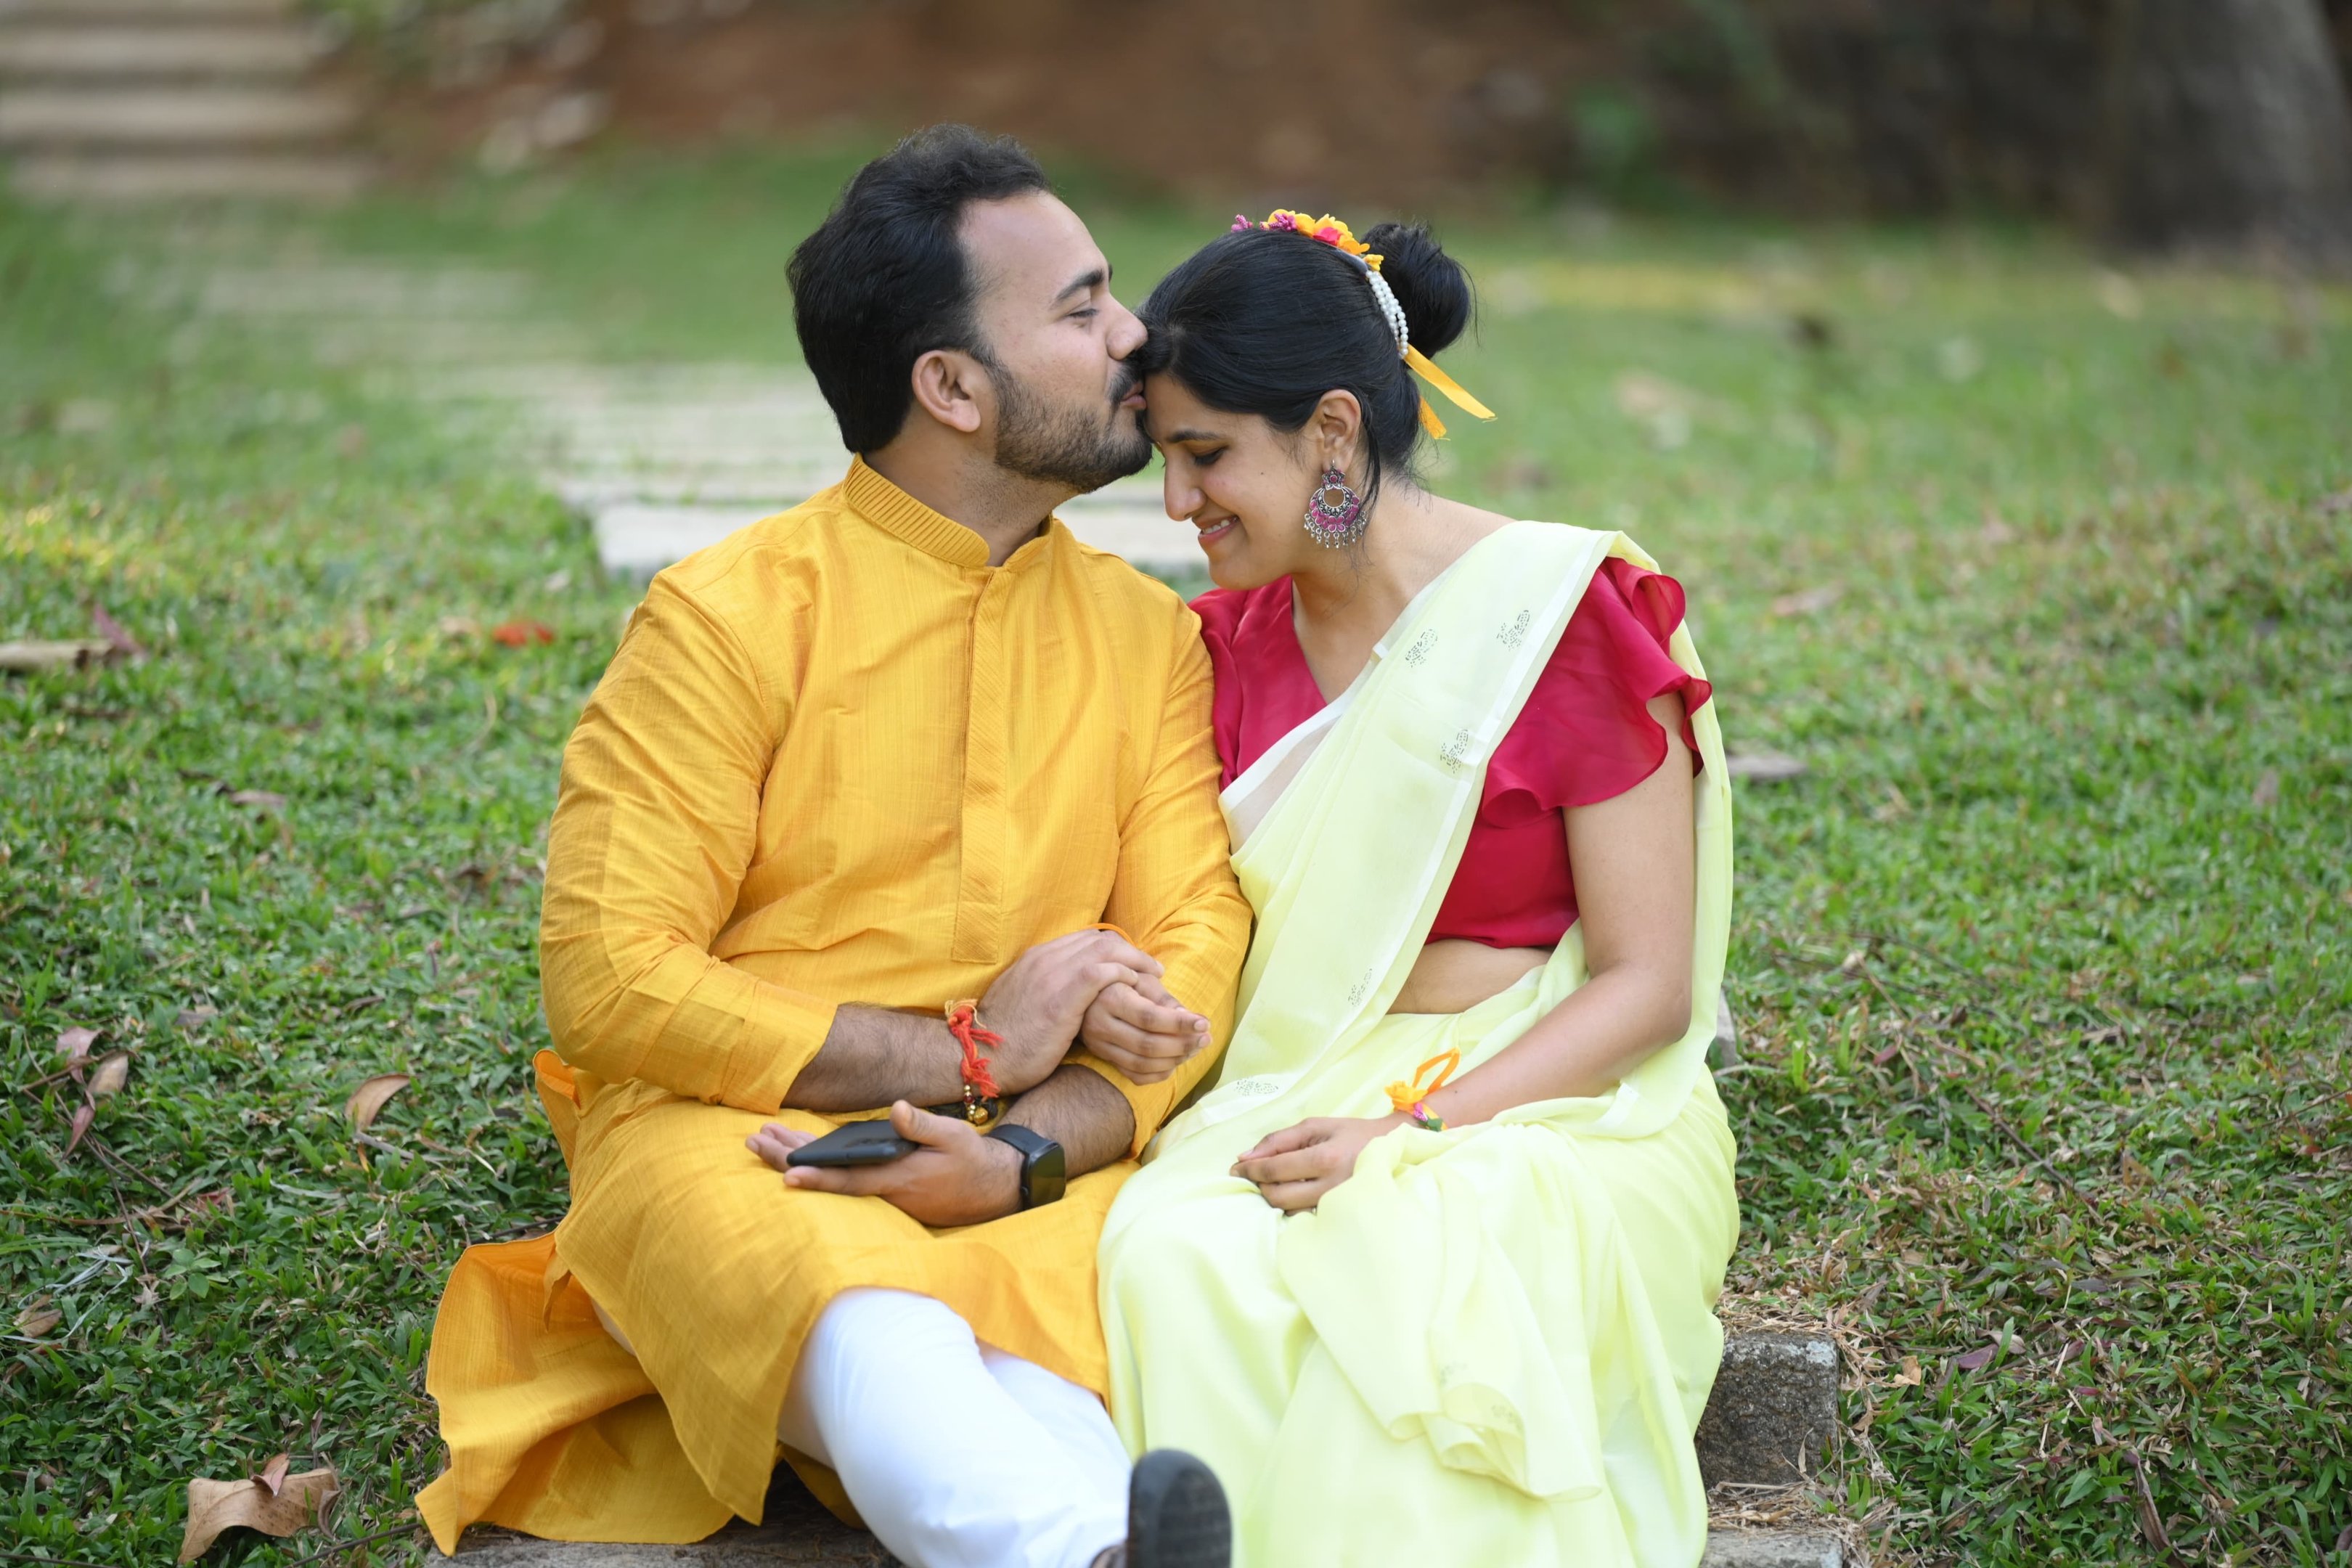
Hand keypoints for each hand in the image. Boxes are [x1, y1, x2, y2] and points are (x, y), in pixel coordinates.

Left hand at [747, 1101, 1021, 1228]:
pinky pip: (843, 1181)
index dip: (818, 1176)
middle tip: (753, 1143)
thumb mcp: (954, 1137)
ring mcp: (882, 1196)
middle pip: (828, 1179)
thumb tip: (898, 1109)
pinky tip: (798, 1156)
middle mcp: (884, 1192)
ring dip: (796, 1161)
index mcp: (898, 1178)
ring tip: (764, 1145)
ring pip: (831, 1179)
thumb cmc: (973, 1160)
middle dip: (787, 1161)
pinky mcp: (885, 1193)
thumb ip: (923, 1124)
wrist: (993, 1188)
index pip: (850, 1179)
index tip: (787, 1173)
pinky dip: (818, 1167)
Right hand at [978, 929, 1165, 1094]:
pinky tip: (1136, 987)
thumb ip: (1042, 990)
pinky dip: (1124, 974)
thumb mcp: (1022, 1003)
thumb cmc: (1003, 1039)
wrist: (981, 1055)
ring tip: (1153, 975)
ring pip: (1105, 948)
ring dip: (1134, 960)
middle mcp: (1045, 957)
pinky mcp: (1063, 995)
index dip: (1112, 948)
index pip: (1083, 938)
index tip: (1130, 962)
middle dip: (1129, 950)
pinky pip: (1103, 971)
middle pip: (1098, 938)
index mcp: (1035, 958)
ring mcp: (1053, 973)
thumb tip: (1060, 995)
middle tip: (1150, 967)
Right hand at [1080, 969, 1209, 1084]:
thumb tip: (1190, 1019)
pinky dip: (1159, 1074)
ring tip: (1195, 1048)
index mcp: (1110, 998)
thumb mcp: (1141, 979)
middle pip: (1147, 1045)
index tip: (1204, 1022)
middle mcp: (1099, 1025)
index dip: (1179, 1023)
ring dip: (1175, 1060)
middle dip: (1182, 1044)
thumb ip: (1165, 998)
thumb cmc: (1122, 982)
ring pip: (1141, 1064)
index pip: (1149, 1017)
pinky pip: (1134, 1075)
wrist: (1089, 995)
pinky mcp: (1103, 1058)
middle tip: (1206, 1038)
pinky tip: (1175, 1062)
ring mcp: (1099, 1046)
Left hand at [1231, 1115, 1403, 1212]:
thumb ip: (1278, 1140)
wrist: (1391, 1149)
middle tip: (1252, 1174)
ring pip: (1287, 1209)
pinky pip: (1302, 1216)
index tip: (1235, 1168)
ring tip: (1274, 1180)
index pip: (1274, 1170)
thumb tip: (1244, 1157)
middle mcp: (1330, 1187)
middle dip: (1258, 1185)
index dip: (1249, 1170)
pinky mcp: (1338, 1216)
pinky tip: (1291, 1191)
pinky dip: (1290, 1204)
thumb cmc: (1351, 1134)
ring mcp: (1335, 1206)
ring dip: (1272, 1195)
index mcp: (1324, 1159)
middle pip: (1276, 1196)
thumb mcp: (1315, 1126)